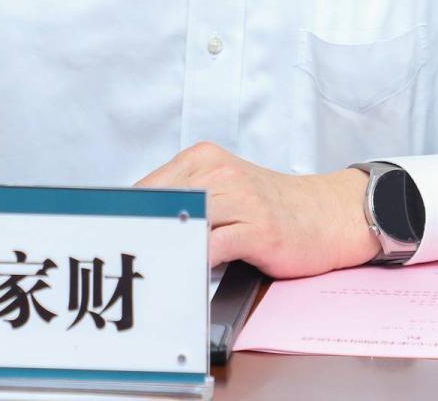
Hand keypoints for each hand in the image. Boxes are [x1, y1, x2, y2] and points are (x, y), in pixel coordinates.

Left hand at [135, 142, 379, 278]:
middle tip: (114, 264)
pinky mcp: (257, 228)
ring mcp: (239, 199)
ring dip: (163, 251)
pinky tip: (181, 279)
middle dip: (139, 235)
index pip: (149, 187)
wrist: (330, 212)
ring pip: (184, 224)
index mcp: (204, 159)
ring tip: (143, 275)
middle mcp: (219, 172)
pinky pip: (212, 247)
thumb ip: (187, 200)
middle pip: (161, 204)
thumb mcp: (225, 189)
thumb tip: (141, 227)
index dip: (127, 217)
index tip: (106, 239)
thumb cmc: (274, 207)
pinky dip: (193, 264)